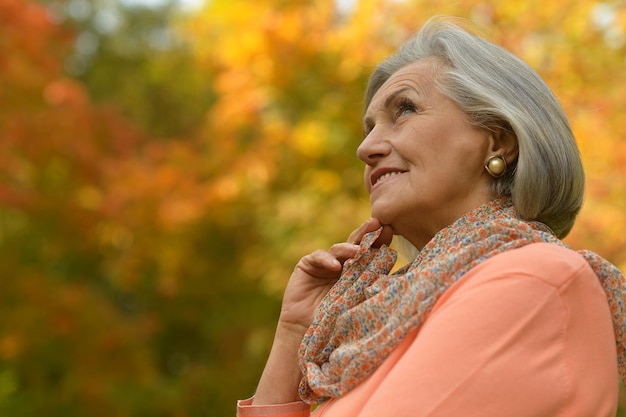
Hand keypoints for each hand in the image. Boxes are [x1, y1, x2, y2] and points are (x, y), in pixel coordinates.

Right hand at [278, 218, 392, 333]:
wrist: (308, 334)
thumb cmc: (338, 324)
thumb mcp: (360, 303)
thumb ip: (373, 286)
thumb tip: (401, 272)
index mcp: (359, 273)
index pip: (370, 253)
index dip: (379, 242)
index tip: (390, 232)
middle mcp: (343, 265)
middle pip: (356, 245)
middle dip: (366, 233)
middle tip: (376, 224)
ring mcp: (325, 263)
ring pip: (339, 248)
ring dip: (349, 247)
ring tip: (358, 250)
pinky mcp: (307, 264)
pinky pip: (318, 257)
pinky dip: (326, 260)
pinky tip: (335, 266)